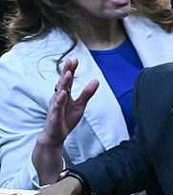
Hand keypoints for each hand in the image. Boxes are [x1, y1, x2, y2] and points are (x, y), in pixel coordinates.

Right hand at [33, 59, 97, 184]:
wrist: (54, 136)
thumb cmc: (65, 119)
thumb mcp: (80, 105)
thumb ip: (87, 93)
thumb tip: (96, 80)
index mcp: (64, 94)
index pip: (67, 80)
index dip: (70, 69)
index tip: (75, 58)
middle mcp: (58, 98)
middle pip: (62, 83)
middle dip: (66, 71)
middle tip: (70, 61)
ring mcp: (55, 107)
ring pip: (59, 93)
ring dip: (63, 83)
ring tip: (68, 73)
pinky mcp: (54, 117)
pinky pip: (57, 108)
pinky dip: (60, 101)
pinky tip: (63, 94)